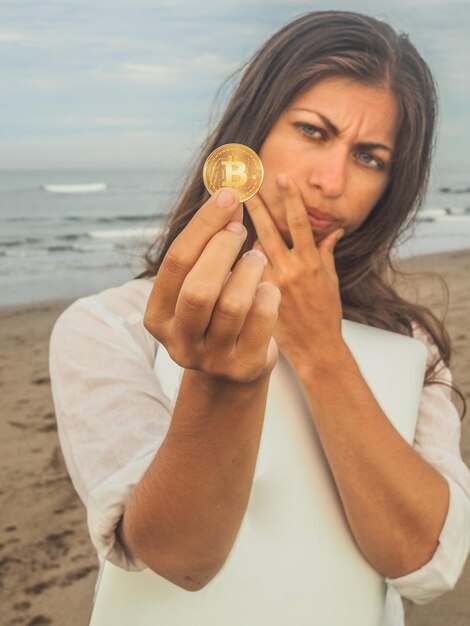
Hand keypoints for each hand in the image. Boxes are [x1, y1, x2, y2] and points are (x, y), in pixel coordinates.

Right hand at [143, 188, 280, 382]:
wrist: (233, 366)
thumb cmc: (215, 312)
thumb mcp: (203, 282)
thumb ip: (208, 245)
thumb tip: (228, 195)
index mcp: (157, 317)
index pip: (176, 263)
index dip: (203, 226)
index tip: (227, 196)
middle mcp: (179, 342)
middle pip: (199, 288)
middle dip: (223, 249)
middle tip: (240, 228)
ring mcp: (212, 359)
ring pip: (233, 303)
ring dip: (251, 269)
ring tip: (256, 258)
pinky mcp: (244, 366)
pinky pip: (263, 316)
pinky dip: (269, 291)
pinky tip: (266, 288)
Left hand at [244, 174, 344, 369]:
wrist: (314, 348)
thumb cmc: (325, 314)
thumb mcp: (331, 281)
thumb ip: (327, 253)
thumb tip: (334, 230)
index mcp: (310, 263)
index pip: (300, 223)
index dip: (290, 198)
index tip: (281, 178)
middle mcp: (289, 271)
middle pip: (269, 231)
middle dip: (256, 207)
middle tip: (243, 185)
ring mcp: (270, 284)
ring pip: (252, 250)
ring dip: (243, 232)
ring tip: (230, 212)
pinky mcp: (257, 297)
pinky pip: (244, 271)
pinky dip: (239, 259)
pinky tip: (227, 249)